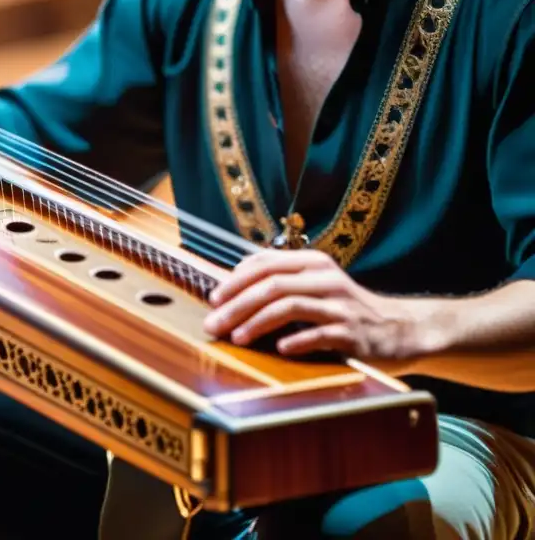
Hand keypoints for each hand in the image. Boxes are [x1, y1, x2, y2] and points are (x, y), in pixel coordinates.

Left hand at [203, 249, 437, 360]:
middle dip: (236, 305)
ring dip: (257, 322)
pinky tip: (278, 349)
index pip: (265, 263)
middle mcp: (325, 279)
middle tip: (213, 324)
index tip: (213, 299)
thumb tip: (230, 293)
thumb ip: (281, 285)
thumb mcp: (314, 287)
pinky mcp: (353, 333)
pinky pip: (318, 335)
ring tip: (236, 337)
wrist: (400, 330)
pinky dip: (295, 341)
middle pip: (271, 285)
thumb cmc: (345, 310)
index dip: (234, 280)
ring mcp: (340, 305)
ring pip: (289, 306)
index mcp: (313, 263)